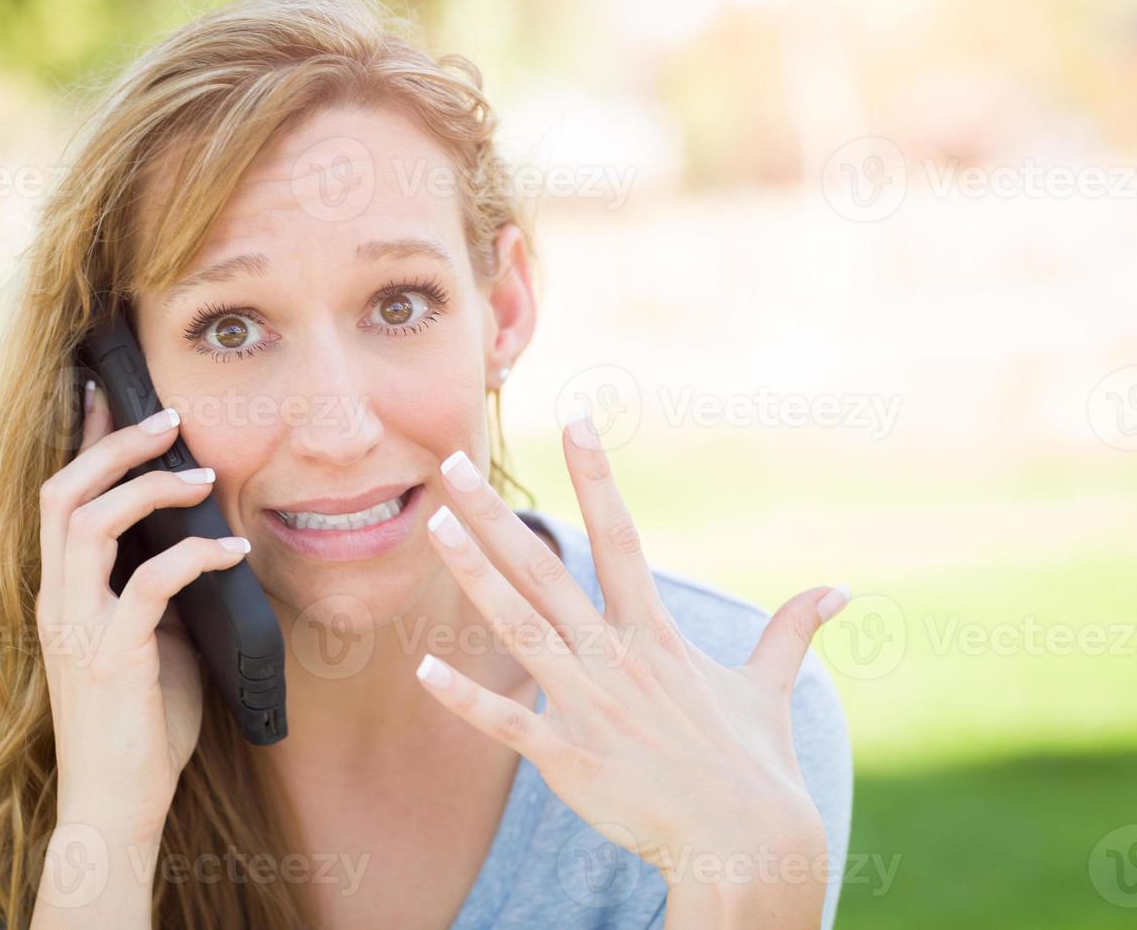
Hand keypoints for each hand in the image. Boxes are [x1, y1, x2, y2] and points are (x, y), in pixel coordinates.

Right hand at [36, 382, 250, 843]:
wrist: (116, 806)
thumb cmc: (138, 728)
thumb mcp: (148, 647)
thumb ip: (156, 596)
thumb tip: (201, 549)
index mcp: (62, 594)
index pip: (58, 498)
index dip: (82, 441)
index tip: (108, 392)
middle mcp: (58, 601)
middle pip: (62, 492)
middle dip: (113, 444)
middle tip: (167, 418)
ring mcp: (78, 626)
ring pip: (90, 521)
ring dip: (148, 487)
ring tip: (200, 474)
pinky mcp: (111, 655)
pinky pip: (150, 581)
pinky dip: (194, 554)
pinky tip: (232, 549)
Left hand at [417, 415, 849, 926]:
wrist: (749, 844)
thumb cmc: (755, 767)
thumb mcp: (771, 687)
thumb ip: (790, 629)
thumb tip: (840, 588)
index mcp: (655, 634)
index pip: (620, 535)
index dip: (595, 476)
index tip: (575, 419)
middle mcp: (616, 657)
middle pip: (545, 571)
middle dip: (494, 516)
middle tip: (449, 463)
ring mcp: (590, 705)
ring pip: (518, 627)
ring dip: (472, 576)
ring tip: (434, 526)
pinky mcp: (570, 756)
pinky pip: (508, 722)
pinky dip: (466, 699)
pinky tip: (423, 672)